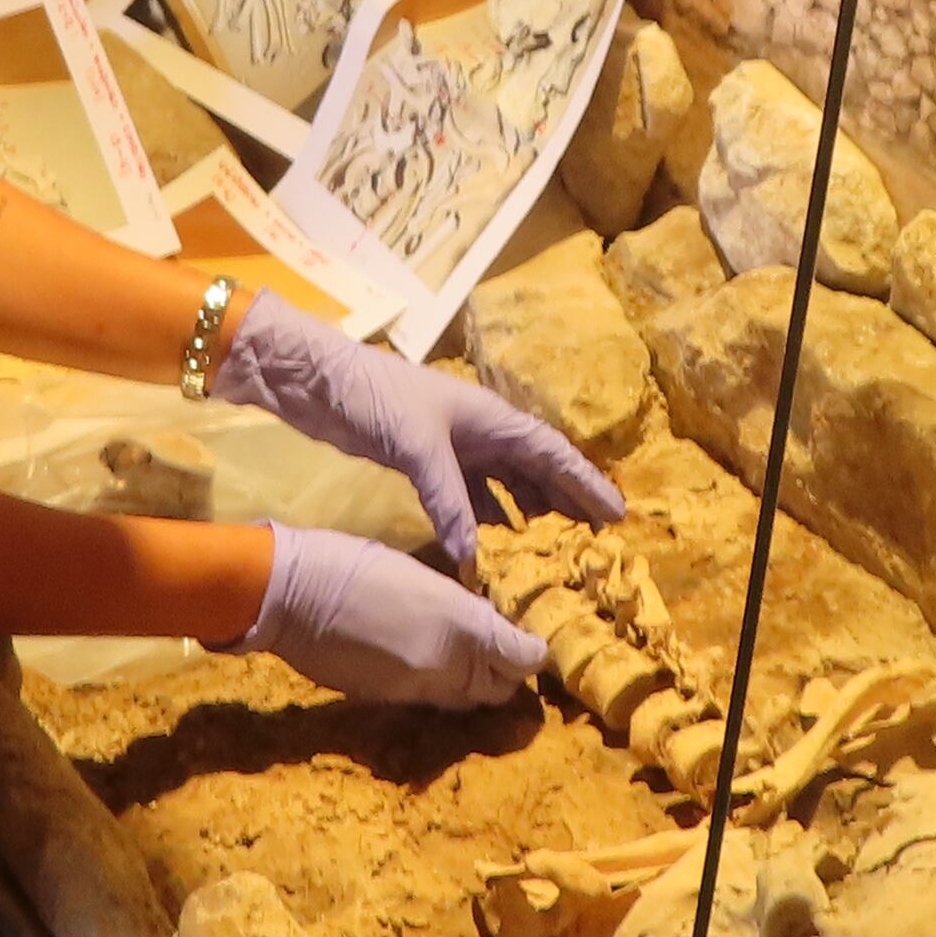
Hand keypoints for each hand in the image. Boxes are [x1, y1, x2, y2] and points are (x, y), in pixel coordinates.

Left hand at [210, 295, 623, 573]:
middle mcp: (481, 431)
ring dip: (530, 511)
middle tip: (596, 540)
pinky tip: (494, 542)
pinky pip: (471, 495)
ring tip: (554, 546)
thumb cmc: (374, 397)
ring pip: (506, 483)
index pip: (552, 453)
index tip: (617, 513)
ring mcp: (454, 446)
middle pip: (537, 469)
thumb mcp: (415, 446)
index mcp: (491, 418)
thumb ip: (447, 498)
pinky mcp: (426, 461)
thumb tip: (473, 555)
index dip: (586, 483)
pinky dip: (486, 517)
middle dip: (567, 501)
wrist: (318, 381)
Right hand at [243, 525, 546, 710]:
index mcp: (458, 623)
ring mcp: (412, 689)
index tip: (531, 639)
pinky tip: (423, 659)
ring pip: (464, 699)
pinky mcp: (385, 701)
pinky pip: (428, 700)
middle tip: (503, 646)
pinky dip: (437, 686)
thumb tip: (487, 626)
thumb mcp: (421, 575)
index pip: (520, 657)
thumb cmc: (353, 564)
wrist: (289, 595)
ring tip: (468, 653)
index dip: (531, 651)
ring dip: (473, 681)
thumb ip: (462, 607)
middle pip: (497, 688)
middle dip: (507, 672)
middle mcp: (443, 666)